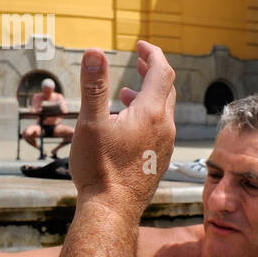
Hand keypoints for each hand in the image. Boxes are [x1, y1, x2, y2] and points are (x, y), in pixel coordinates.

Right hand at [68, 40, 175, 218]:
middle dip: (153, 72)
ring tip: (125, 93)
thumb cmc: (99, 169)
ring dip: (148, 96)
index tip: (140, 45)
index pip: (162, 71)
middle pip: (166, 89)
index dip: (152, 54)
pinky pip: (159, 130)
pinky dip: (147, 117)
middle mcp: (164, 128)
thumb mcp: (90, 123)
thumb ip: (94, 85)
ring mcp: (164, 146)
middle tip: (139, 62)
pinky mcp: (159, 161)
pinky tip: (126, 127)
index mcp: (151, 113)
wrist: (112, 211)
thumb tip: (94, 52)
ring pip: (163, 111)